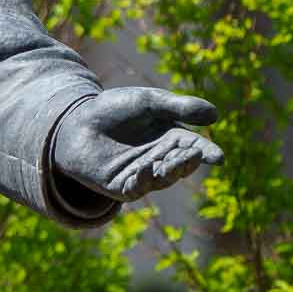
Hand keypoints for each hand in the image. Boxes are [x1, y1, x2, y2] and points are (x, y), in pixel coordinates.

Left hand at [51, 87, 223, 202]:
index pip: (195, 148)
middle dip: (187, 162)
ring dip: (168, 172)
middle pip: (180, 165)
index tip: (218, 157)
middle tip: (193, 154)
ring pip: (161, 179)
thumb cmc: (114, 109)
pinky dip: (141, 182)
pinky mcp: (120, 186)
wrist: (74, 120)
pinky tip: (144, 170)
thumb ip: (178, 107)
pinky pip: (134, 189)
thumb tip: (215, 115)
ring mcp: (141, 175)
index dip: (207, 153)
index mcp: (171, 139)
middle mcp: (160, 159)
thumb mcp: (148, 102)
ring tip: (172, 162)